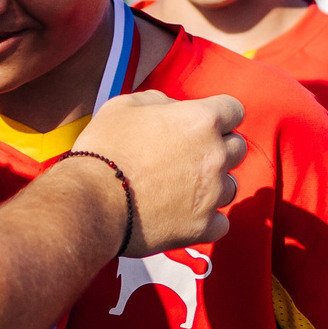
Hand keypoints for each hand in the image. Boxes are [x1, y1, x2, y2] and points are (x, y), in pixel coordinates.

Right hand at [75, 90, 247, 255]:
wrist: (90, 200)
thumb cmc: (104, 149)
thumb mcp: (125, 105)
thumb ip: (160, 101)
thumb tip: (174, 109)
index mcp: (201, 120)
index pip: (234, 110)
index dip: (219, 116)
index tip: (203, 126)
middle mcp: (215, 155)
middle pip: (238, 148)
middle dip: (218, 149)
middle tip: (188, 157)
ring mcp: (212, 193)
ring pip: (231, 186)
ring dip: (213, 185)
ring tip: (183, 189)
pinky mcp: (203, 227)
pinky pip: (221, 223)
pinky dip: (207, 220)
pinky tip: (185, 215)